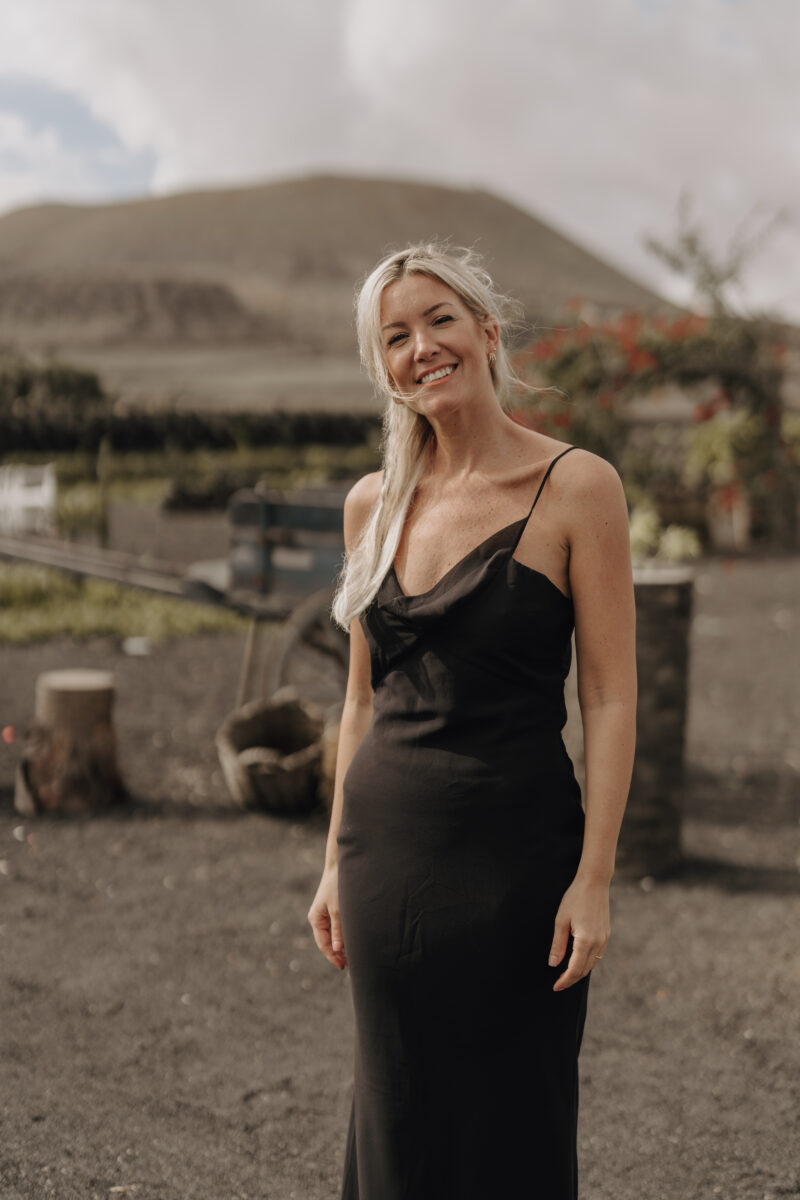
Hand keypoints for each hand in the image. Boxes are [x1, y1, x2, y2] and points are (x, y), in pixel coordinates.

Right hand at [308, 864, 346, 970]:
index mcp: (316, 919)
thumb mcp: (339, 910)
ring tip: (355, 955)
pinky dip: (345, 934)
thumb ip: (338, 930)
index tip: (343, 967)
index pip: (323, 944)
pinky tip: (354, 940)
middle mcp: (319, 918)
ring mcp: (326, 914)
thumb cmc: (338, 885)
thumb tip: (338, 950)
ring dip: (343, 944)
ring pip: (334, 935)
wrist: (340, 864)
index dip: (333, 957)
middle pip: (328, 941)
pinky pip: (338, 927)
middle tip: (352, 965)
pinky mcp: (334, 909)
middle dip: (339, 953)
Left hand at [548, 875, 609, 991]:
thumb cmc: (575, 898)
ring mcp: (604, 939)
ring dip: (579, 972)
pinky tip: (578, 961)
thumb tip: (553, 964)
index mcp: (585, 940)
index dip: (564, 981)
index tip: (555, 986)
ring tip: (566, 975)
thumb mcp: (561, 921)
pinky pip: (597, 956)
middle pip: (584, 970)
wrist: (594, 883)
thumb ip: (558, 945)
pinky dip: (587, 963)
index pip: (574, 969)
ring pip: (592, 964)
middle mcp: (598, 943)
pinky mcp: (606, 935)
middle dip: (571, 980)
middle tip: (558, 984)